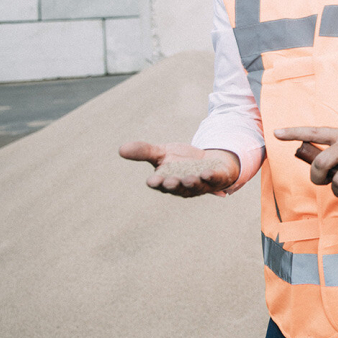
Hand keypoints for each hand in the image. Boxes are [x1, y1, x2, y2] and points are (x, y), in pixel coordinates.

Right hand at [118, 141, 240, 197]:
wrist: (211, 159)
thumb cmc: (183, 160)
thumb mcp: (163, 153)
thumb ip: (144, 151)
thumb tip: (120, 149)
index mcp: (168, 181)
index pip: (160, 184)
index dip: (157, 183)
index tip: (152, 180)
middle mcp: (184, 186)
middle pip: (177, 187)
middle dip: (174, 185)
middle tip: (170, 181)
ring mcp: (201, 184)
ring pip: (196, 186)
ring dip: (192, 183)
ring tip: (189, 178)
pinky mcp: (217, 178)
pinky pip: (215, 180)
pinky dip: (211, 178)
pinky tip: (207, 173)